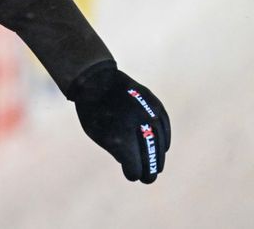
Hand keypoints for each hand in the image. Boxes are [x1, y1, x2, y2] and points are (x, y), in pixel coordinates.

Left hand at [70, 63, 170, 182]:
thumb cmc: (92, 110)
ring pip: (161, 143)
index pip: (134, 165)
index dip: (133, 173)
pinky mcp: (156, 104)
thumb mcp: (96, 133)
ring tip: (157, 166)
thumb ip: (115, 150)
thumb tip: (132, 165)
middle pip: (150, 156)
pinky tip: (163, 148)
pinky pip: (164, 126)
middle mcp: (139, 126)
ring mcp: (149, 113)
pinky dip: (165, 139)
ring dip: (159, 157)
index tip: (132, 176)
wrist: (97, 78)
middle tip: (148, 179)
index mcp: (120, 137)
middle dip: (149, 170)